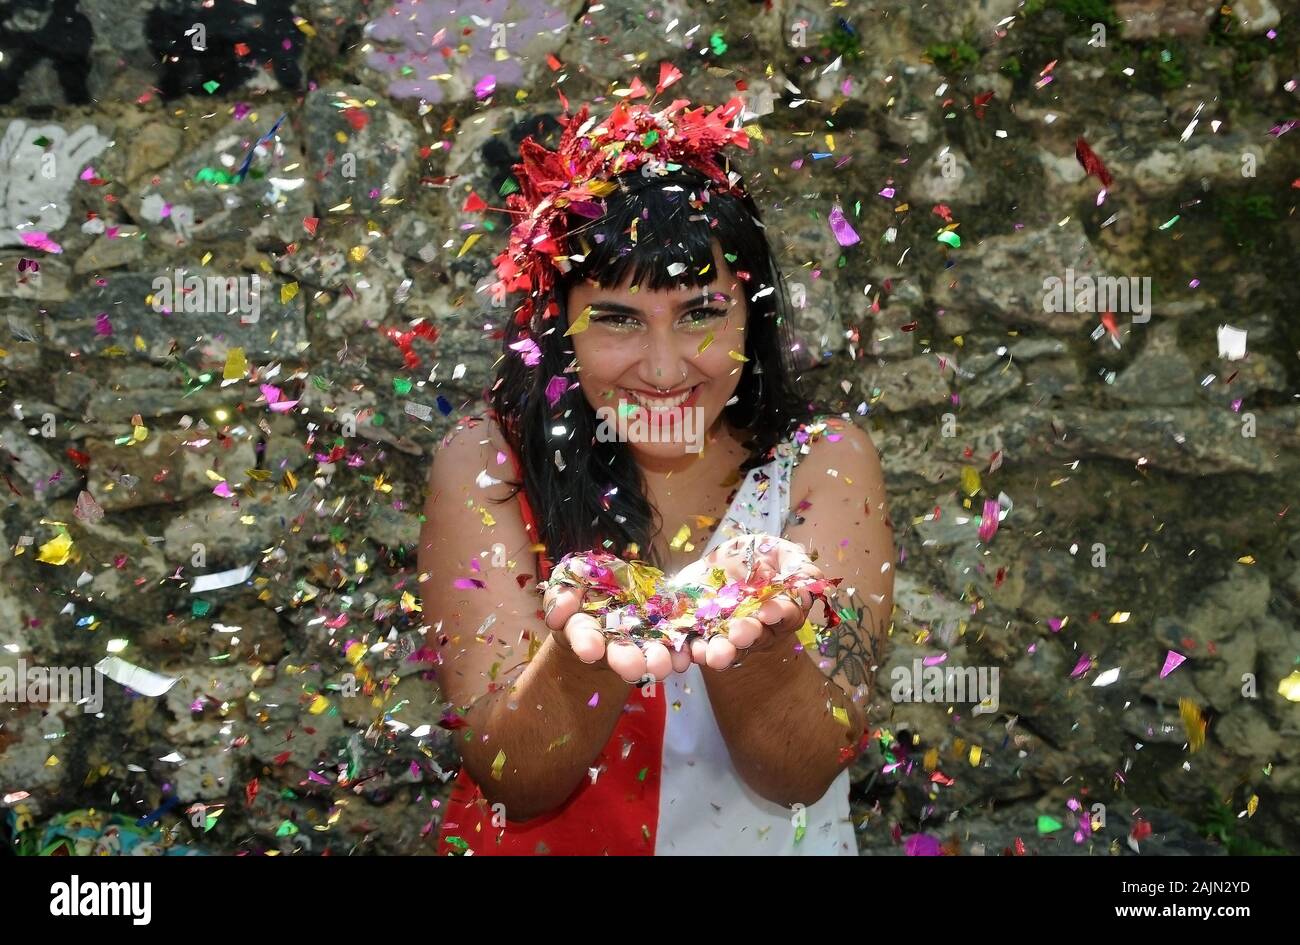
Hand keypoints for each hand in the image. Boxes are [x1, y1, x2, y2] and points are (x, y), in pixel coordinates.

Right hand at [541, 569, 692, 683]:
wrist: (616, 593)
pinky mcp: (671, 636)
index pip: (584, 637)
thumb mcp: (568, 582)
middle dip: (626, 661)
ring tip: (664, 665)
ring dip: (659, 661)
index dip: (586, 643)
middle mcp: (615, 644)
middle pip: (620, 654)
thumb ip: (562, 596)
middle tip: (634, 669)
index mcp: (587, 630)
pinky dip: (688, 651)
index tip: (590, 650)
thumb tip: (560, 612)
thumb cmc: (584, 586)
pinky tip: (694, 653)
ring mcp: (644, 642)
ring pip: (652, 655)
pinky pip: (681, 645)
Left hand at [682, 535, 822, 671]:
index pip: (786, 614)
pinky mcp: (697, 634)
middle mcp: (756, 629)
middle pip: (756, 637)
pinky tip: (680, 657)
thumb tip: (809, 581)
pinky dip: (686, 654)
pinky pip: (692, 647)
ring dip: (719, 653)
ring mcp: (726, 635)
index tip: (768, 611)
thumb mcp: (778, 550)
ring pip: (726, 649)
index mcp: (780, 609)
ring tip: (710, 653)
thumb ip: (796, 564)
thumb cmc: (756, 556)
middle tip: (739, 635)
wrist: (718, 565)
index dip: (779, 613)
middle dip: (748, 636)